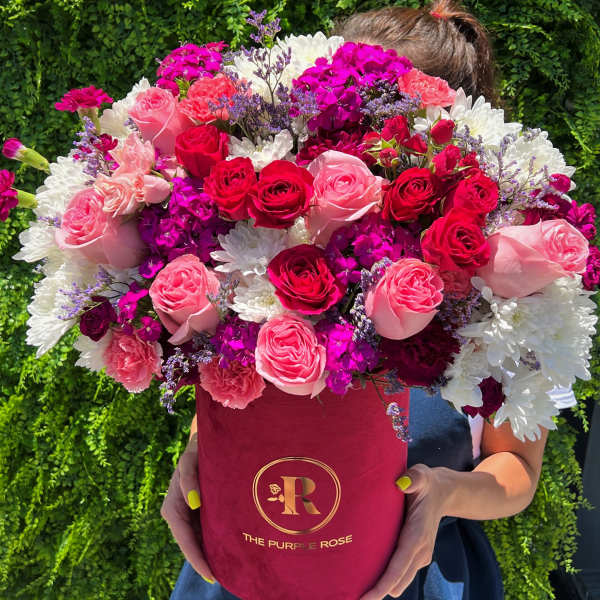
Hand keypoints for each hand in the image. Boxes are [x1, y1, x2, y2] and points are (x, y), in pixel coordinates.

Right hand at [161, 433, 216, 583]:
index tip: (210, 574)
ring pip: (198, 540)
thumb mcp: (189, 459)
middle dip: (204, 561)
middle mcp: (179, 514)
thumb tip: (193, 501)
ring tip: (226, 571)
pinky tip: (227, 551)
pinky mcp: (199, 512)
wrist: (203, 443)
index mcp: (172, 506)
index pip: (184, 539)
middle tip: (221, 578)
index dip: (196, 558)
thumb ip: (188, 478)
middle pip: (191, 544)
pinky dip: (214, 541)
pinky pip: (205, 531)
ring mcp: (188, 514)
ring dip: (209, 554)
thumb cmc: (196, 450)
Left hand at [360, 464, 445, 599]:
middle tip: (350, 595)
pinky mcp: (415, 557)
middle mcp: (420, 551)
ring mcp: (419, 556)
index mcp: (417, 535)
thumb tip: (402, 483)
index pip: (398, 566)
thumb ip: (413, 478)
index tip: (366, 598)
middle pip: (396, 582)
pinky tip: (367, 578)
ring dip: (380, 587)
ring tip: (355, 591)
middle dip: (376, 591)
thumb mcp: (420, 475)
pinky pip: (398, 575)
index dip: (382, 585)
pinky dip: (386, 580)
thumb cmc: (426, 483)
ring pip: (398, 582)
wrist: (443, 492)